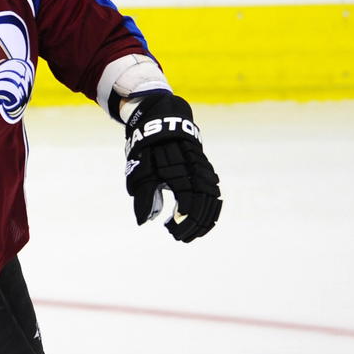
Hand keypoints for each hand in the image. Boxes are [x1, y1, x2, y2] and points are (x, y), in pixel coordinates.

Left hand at [123, 91, 221, 242]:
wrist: (161, 115)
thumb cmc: (147, 145)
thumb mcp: (140, 169)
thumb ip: (144, 196)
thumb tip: (144, 222)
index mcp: (179, 170)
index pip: (188, 203)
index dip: (183, 221)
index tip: (172, 231)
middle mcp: (195, 169)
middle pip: (204, 203)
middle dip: (195, 224)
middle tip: (183, 238)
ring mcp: (202, 166)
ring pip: (212, 197)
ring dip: (206, 218)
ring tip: (196, 232)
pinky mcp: (204, 165)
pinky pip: (213, 189)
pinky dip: (211, 206)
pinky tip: (205, 217)